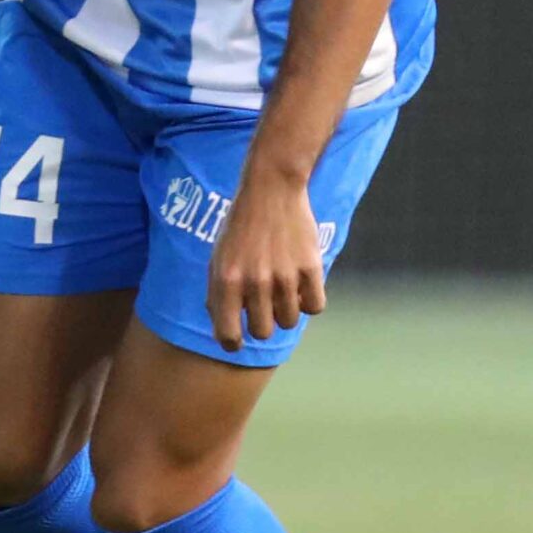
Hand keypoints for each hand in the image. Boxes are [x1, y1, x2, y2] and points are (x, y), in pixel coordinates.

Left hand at [206, 166, 326, 352]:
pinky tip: (301, 286)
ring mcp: (285, 277)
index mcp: (226, 281)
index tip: (238, 338)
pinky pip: (315, 307)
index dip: (232, 342)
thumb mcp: (218, 258)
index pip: (228, 336)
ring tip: (281, 290)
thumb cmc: (240, 227)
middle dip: (261, 323)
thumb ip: (218, 294)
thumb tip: (225, 331)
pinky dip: (309, 302)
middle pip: (262, 332)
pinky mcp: (310, 269)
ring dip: (285, 312)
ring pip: (289, 322)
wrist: (270, 190)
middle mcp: (255, 282)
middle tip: (262, 306)